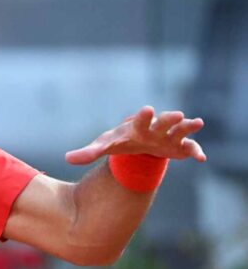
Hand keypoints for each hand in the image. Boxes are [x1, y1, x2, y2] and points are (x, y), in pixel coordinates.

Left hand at [65, 106, 206, 164]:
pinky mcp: (179, 147)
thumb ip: (88, 152)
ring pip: (180, 130)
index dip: (143, 116)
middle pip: (162, 122)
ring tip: (197, 123)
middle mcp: (155, 129)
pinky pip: (190, 148)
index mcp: (137, 127)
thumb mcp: (105, 146)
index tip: (147, 109)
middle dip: (168, 119)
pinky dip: (196, 151)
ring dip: (188, 127)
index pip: (139, 120)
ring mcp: (169, 137)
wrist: (139, 142)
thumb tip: (67, 158)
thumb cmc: (121, 141)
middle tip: (177, 114)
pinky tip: (201, 158)